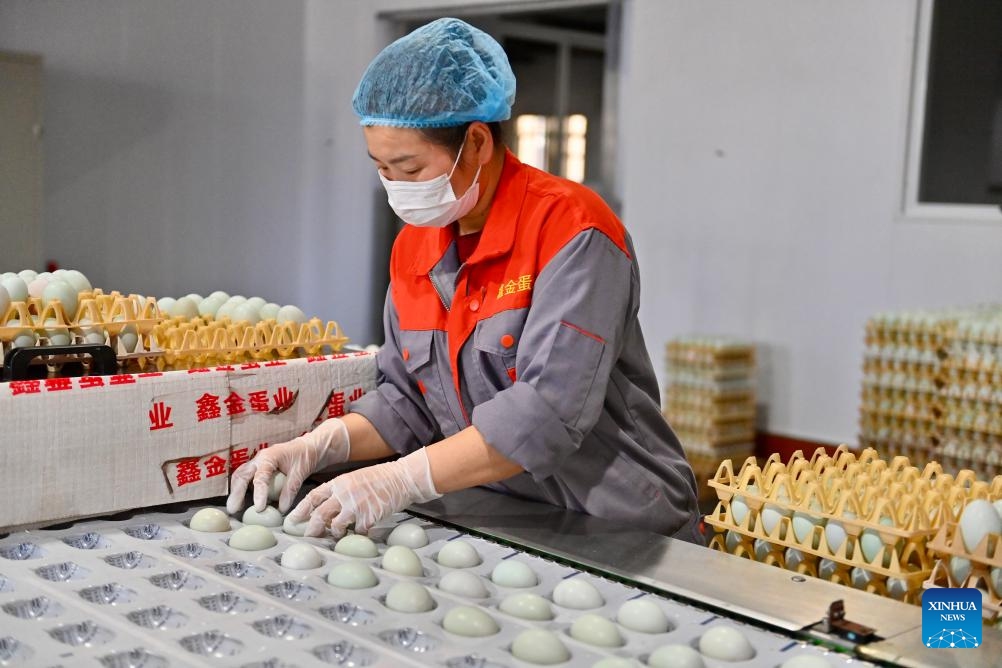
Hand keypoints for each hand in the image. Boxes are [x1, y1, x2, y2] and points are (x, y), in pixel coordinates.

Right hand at [226, 418, 349, 513]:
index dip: (259, 493)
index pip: (261, 476)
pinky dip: (241, 490)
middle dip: (236, 492)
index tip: (259, 508)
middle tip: (233, 509)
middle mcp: (259, 459)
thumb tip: (281, 509)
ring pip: (240, 476)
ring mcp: (257, 463)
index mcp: (270, 456)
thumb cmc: (305, 456)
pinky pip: (245, 479)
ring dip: (236, 491)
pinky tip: (242, 503)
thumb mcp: (301, 472)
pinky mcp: (258, 469)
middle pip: (242, 474)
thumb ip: (290, 489)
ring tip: (234, 508)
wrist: (307, 447)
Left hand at [287, 448, 440, 537]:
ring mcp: (356, 506)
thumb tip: (328, 509)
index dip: (301, 509)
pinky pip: (357, 532)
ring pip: (335, 525)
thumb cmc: (381, 478)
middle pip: (320, 514)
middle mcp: (344, 494)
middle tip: (309, 536)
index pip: (313, 496)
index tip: (292, 520)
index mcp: (339, 483)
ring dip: (333, 533)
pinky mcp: (369, 517)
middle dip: (312, 528)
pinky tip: (362, 533)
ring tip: (336, 534)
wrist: (403, 478)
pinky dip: (358, 535)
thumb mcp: (356, 479)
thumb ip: (341, 492)